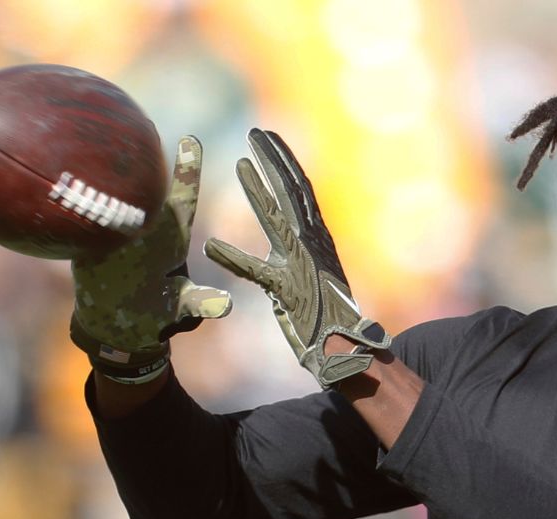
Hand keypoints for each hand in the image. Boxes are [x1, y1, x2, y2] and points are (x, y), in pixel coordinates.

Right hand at [71, 136, 231, 382]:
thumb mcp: (182, 308)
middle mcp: (143, 227)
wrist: (116, 321)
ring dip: (101, 180)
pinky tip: (67, 188)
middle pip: (142, 189)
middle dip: (141, 161)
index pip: (181, 198)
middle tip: (140, 126)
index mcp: (170, 237)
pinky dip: (78, 210)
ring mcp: (116, 233)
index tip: (191, 139)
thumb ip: (200, 302)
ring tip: (95, 148)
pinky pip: (84, 221)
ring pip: (110, 202)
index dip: (187, 170)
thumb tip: (226, 306)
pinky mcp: (91, 245)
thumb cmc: (156, 308)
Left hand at [204, 129, 389, 387]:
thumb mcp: (310, 272)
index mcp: (316, 238)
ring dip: (261, 189)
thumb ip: (298, 249)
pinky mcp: (290, 291)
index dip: (283, 161)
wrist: (345, 349)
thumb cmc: (325, 314)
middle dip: (275, 158)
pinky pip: (258, 272)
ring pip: (282, 218)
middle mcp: (314, 244)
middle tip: (255, 131)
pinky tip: (210, 247)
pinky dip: (234, 259)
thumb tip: (292, 230)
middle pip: (294, 191)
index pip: (300, 190)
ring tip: (242, 161)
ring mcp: (304, 264)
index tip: (267, 137)